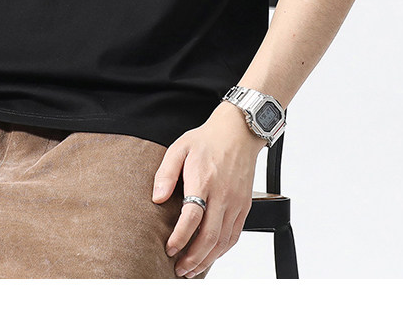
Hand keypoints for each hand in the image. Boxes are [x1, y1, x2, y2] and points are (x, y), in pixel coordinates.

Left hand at [152, 100, 264, 276]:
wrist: (238, 132)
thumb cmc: (207, 139)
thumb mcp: (179, 147)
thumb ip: (166, 173)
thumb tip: (156, 198)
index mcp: (203, 179)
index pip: (192, 216)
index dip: (180, 237)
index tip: (169, 249)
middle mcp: (223, 194)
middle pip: (209, 235)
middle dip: (193, 257)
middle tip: (178, 269)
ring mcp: (236, 202)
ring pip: (223, 240)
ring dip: (207, 259)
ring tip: (192, 269)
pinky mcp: (245, 206)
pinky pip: (235, 235)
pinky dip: (222, 251)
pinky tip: (211, 256)